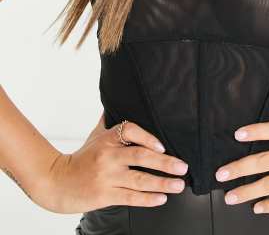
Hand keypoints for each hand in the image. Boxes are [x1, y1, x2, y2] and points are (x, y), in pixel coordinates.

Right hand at [38, 112, 188, 213]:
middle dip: (165, 163)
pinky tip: (161, 198)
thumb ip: (111, 120)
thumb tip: (122, 98)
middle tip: (183, 166)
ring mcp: (106, 177)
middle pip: (140, 156)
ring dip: (162, 183)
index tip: (163, 146)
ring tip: (179, 184)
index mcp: (108, 138)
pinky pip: (130, 197)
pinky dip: (147, 199)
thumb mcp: (95, 135)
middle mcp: (108, 156)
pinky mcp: (104, 195)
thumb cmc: (81, 158)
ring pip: (139, 180)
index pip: (131, 131)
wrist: (57, 182)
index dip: (149, 137)